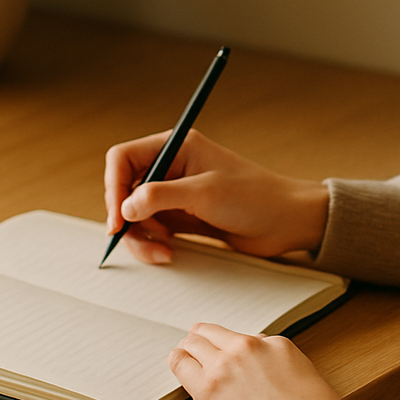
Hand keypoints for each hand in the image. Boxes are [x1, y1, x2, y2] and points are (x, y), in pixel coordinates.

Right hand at [103, 130, 328, 264]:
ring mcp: (176, 193)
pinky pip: (152, 229)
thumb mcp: (205, 193)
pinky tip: (168, 252)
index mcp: (176, 147)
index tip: (116, 218)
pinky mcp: (182, 217)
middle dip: (126, 218)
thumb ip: (160, 196)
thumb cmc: (254, 197)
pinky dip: (153, 243)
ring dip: (141, 236)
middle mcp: (172, 167)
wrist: (286, 222)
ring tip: (161, 252)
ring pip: (136, 214)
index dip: (113, 187)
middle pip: (124, 190)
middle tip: (134, 241)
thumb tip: (124, 207)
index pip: (124, 159)